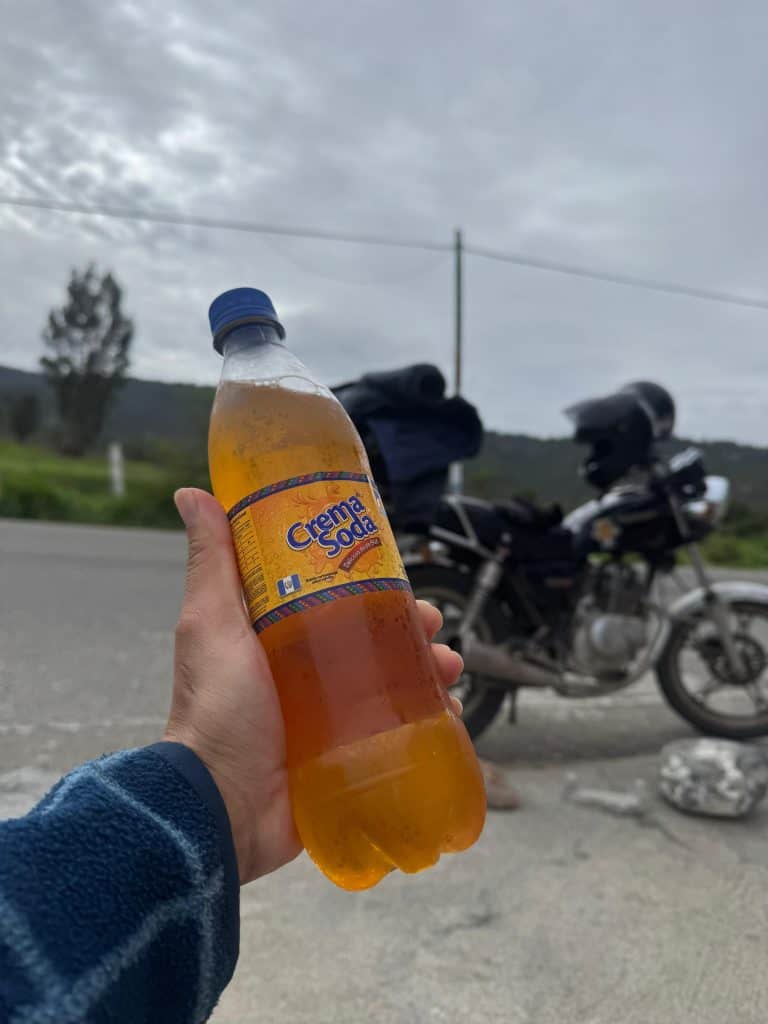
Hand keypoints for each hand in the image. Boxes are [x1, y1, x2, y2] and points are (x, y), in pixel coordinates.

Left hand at [164, 488, 464, 884]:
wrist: (221, 807)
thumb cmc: (214, 710)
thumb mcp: (212, 625)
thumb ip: (211, 563)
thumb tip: (193, 494)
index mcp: (274, 639)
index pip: (332, 596)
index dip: (369, 580)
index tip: (397, 570)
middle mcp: (303, 675)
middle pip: (370, 638)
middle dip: (409, 627)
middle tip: (431, 625)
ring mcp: (328, 718)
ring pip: (392, 682)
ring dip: (428, 669)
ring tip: (450, 668)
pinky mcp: (347, 756)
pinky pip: (397, 731)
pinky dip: (426, 718)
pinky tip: (448, 710)